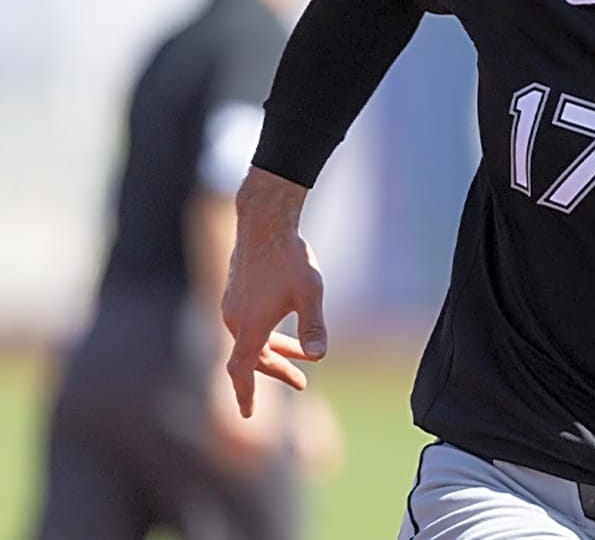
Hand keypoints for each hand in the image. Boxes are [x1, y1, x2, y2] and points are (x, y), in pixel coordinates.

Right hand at [222, 167, 326, 416]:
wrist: (264, 222)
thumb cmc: (290, 257)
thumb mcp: (310, 293)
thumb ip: (313, 326)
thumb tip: (319, 357)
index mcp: (250, 326)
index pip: (242, 371)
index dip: (245, 395)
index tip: (249, 415)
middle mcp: (235, 319)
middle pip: (252, 359)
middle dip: (277, 372)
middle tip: (302, 383)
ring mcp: (233, 306)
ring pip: (252, 340)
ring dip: (275, 351)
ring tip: (303, 357)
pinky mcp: (236, 293)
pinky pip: (249, 325)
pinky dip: (268, 334)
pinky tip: (288, 327)